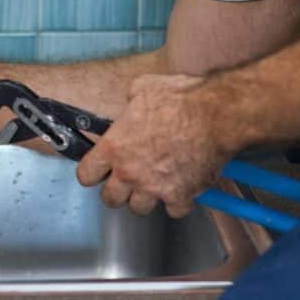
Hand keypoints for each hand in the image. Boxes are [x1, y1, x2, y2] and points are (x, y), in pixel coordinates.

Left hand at [76, 74, 235, 217]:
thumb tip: (131, 104)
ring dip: (145, 199)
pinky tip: (181, 189)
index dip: (91, 173)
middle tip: (126, 181)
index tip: (97, 172)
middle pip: (110, 199)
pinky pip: (173, 210)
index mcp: (114, 147)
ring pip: (139, 209)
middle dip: (116, 192)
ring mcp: (154, 187)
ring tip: (153, 185)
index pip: (86, 174)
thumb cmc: (179, 99)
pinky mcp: (180, 196)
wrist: (214, 115)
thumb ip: (130, 103)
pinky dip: (177, 203)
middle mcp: (130, 172)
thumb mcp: (142, 88)